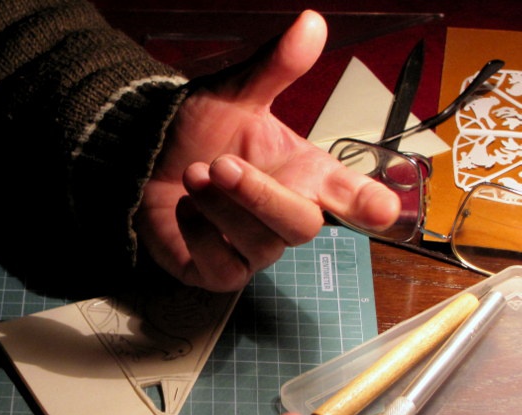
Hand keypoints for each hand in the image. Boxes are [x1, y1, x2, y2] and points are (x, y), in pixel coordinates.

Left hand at [136, 10, 399, 291]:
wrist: (149, 160)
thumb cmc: (200, 134)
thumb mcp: (234, 96)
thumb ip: (273, 68)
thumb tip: (310, 23)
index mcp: (302, 175)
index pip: (348, 196)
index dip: (366, 203)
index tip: (383, 211)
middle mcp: (284, 216)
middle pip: (302, 227)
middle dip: (260, 196)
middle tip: (220, 164)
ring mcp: (255, 250)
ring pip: (260, 246)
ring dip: (220, 207)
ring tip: (192, 175)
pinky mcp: (222, 273)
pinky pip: (224, 270)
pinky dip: (199, 237)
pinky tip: (184, 211)